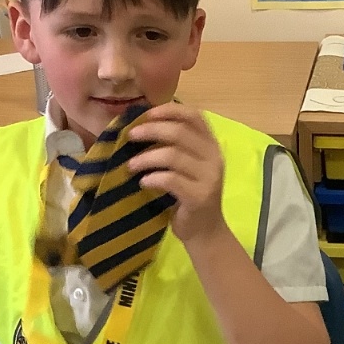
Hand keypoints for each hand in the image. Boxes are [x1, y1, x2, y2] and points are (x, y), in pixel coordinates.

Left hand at [125, 103, 225, 243]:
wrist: (205, 232)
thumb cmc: (188, 196)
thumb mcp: (185, 167)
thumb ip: (174, 147)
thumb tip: (140, 127)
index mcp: (211, 145)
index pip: (194, 116)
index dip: (169, 111)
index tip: (146, 114)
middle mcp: (214, 158)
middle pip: (179, 133)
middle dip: (151, 131)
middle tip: (130, 136)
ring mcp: (209, 178)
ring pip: (173, 156)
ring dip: (146, 158)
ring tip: (131, 166)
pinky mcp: (199, 197)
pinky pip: (171, 180)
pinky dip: (153, 178)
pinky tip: (143, 183)